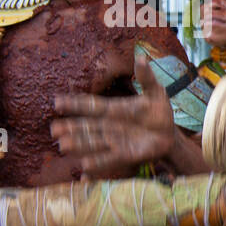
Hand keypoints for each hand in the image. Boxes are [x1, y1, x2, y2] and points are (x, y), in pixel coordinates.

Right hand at [51, 55, 176, 176]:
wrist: (170, 134)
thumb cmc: (159, 111)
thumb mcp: (155, 92)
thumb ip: (146, 78)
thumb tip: (140, 58)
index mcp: (113, 109)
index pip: (90, 105)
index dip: (74, 104)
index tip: (57, 103)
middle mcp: (109, 125)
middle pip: (87, 126)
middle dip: (71, 128)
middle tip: (55, 129)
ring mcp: (114, 141)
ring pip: (93, 142)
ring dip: (79, 144)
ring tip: (64, 145)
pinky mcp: (123, 155)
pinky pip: (107, 159)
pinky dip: (96, 164)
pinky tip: (84, 167)